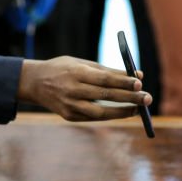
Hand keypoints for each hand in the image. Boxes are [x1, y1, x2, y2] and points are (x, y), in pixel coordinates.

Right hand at [17, 56, 151, 121]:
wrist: (34, 83)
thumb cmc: (63, 68)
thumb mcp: (82, 63)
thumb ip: (107, 70)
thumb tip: (136, 76)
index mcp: (76, 72)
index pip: (104, 79)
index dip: (123, 82)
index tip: (139, 83)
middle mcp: (72, 90)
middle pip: (105, 96)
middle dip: (129, 98)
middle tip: (147, 98)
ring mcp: (69, 105)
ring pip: (100, 112)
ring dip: (122, 112)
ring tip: (139, 109)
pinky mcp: (68, 116)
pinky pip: (93, 117)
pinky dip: (109, 115)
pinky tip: (122, 112)